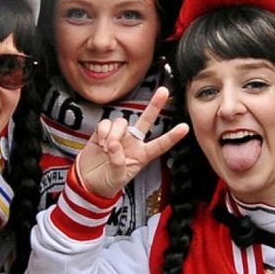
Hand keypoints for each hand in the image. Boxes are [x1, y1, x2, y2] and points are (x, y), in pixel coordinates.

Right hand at [75, 87, 189, 197]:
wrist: (89, 181)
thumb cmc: (107, 182)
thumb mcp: (117, 178)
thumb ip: (118, 163)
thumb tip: (114, 145)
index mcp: (142, 155)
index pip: (160, 145)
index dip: (172, 137)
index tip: (185, 128)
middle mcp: (133, 142)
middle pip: (146, 120)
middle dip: (154, 105)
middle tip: (164, 91)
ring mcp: (119, 136)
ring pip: (122, 123)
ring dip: (114, 133)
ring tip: (107, 147)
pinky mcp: (103, 132)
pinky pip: (106, 123)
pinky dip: (103, 132)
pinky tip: (99, 142)